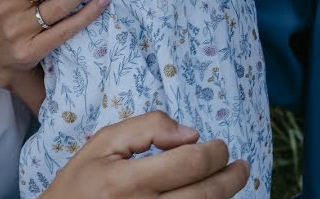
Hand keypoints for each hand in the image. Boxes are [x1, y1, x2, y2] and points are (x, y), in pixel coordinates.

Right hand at [41, 112, 249, 198]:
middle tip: (240, 165)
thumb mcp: (103, 144)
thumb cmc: (79, 186)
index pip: (192, 162)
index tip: (218, 145)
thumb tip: (191, 134)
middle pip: (207, 193)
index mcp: (130, 181)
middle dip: (232, 175)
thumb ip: (147, 127)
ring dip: (224, 196)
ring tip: (232, 182)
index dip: (215, 151)